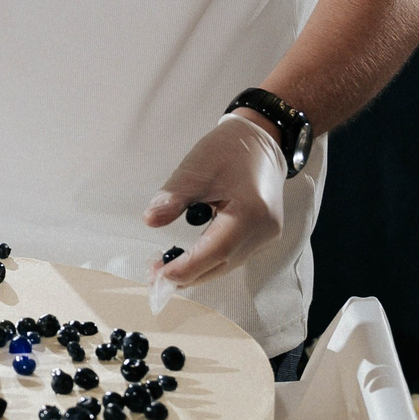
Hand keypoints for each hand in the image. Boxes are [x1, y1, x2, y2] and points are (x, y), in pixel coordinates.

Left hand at [142, 111, 289, 287]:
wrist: (258, 142)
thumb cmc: (228, 151)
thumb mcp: (195, 169)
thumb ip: (173, 197)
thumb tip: (151, 220)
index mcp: (250, 212)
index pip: (216, 251)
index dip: (187, 268)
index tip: (160, 276)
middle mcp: (264, 230)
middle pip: (223, 264)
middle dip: (188, 274)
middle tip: (155, 277)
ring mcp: (267, 235)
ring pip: (228, 264)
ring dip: (198, 270)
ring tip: (165, 269)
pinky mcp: (263, 235)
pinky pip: (234, 256)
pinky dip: (210, 260)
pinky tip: (188, 258)